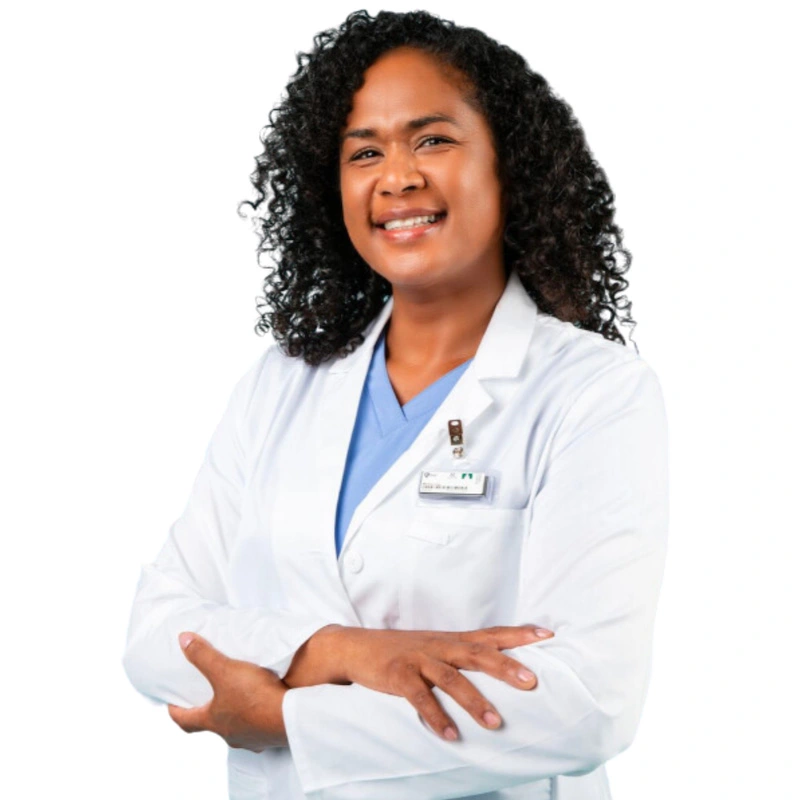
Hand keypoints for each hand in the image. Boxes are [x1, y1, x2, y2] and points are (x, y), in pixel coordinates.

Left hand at [167, 632, 288, 751]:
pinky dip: (256, 719)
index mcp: (213, 721)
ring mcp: (250, 739)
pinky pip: (258, 729)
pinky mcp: (269, 738)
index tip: (172, 703)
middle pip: (212, 725)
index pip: (185, 721)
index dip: (176, 711)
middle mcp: (228, 734)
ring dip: (235, 716)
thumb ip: (203, 655)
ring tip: (240, 698)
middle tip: (209, 696)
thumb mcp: (225, 670)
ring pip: (236, 728)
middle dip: (209, 711)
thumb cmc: (254, 696)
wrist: (289, 716)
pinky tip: (264, 707)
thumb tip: (183, 640)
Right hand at [285, 624, 553, 740]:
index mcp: (451, 640)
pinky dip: (435, 717)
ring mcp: (419, 660)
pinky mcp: (398, 676)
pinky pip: (419, 698)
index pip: (491, 634)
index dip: (519, 634)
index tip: (547, 635)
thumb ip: (462, 654)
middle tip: (532, 681)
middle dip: (505, 666)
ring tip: (496, 723)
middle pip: (478, 653)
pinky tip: (450, 735)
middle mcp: (439, 646)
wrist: (356, 647)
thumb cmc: (403, 651)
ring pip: (451, 678)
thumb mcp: (435, 647)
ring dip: (475, 701)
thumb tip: (499, 667)